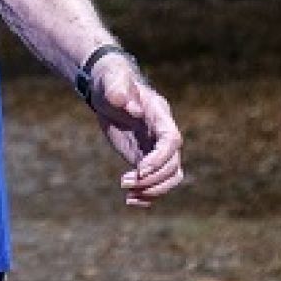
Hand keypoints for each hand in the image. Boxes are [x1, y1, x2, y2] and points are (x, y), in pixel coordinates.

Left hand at [84, 58, 184, 208]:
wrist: (107, 89)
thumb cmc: (111, 81)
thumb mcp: (112, 80)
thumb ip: (119, 88)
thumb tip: (131, 107)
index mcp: (159, 115)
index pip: (172, 140)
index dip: (160, 158)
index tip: (140, 169)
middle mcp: (162, 134)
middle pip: (173, 164)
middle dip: (152, 179)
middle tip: (125, 183)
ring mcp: (155, 148)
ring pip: (170, 177)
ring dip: (152, 190)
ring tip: (128, 195)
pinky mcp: (144, 158)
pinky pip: (156, 182)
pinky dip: (147, 195)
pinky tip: (130, 201)